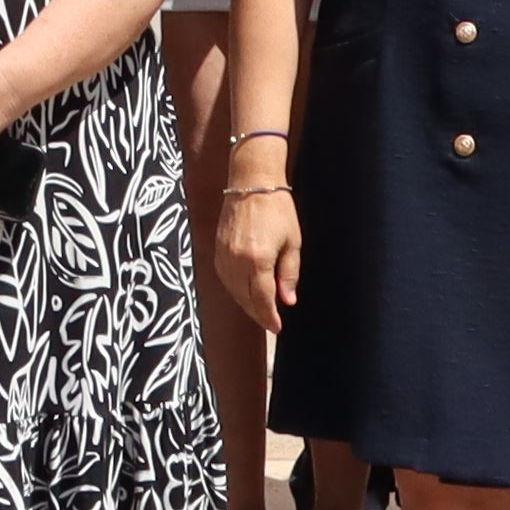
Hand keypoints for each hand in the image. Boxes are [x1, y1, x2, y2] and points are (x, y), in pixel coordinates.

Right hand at [213, 184, 300, 333]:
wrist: (252, 181)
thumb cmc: (278, 209)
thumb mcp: (292, 242)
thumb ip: (288, 274)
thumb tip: (287, 300)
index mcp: (258, 260)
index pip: (262, 299)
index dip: (270, 316)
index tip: (277, 327)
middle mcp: (237, 260)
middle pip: (245, 299)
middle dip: (258, 314)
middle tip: (270, 323)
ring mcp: (223, 255)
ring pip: (233, 291)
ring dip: (246, 303)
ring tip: (260, 310)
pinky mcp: (217, 248)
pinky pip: (224, 278)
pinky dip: (235, 289)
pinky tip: (245, 291)